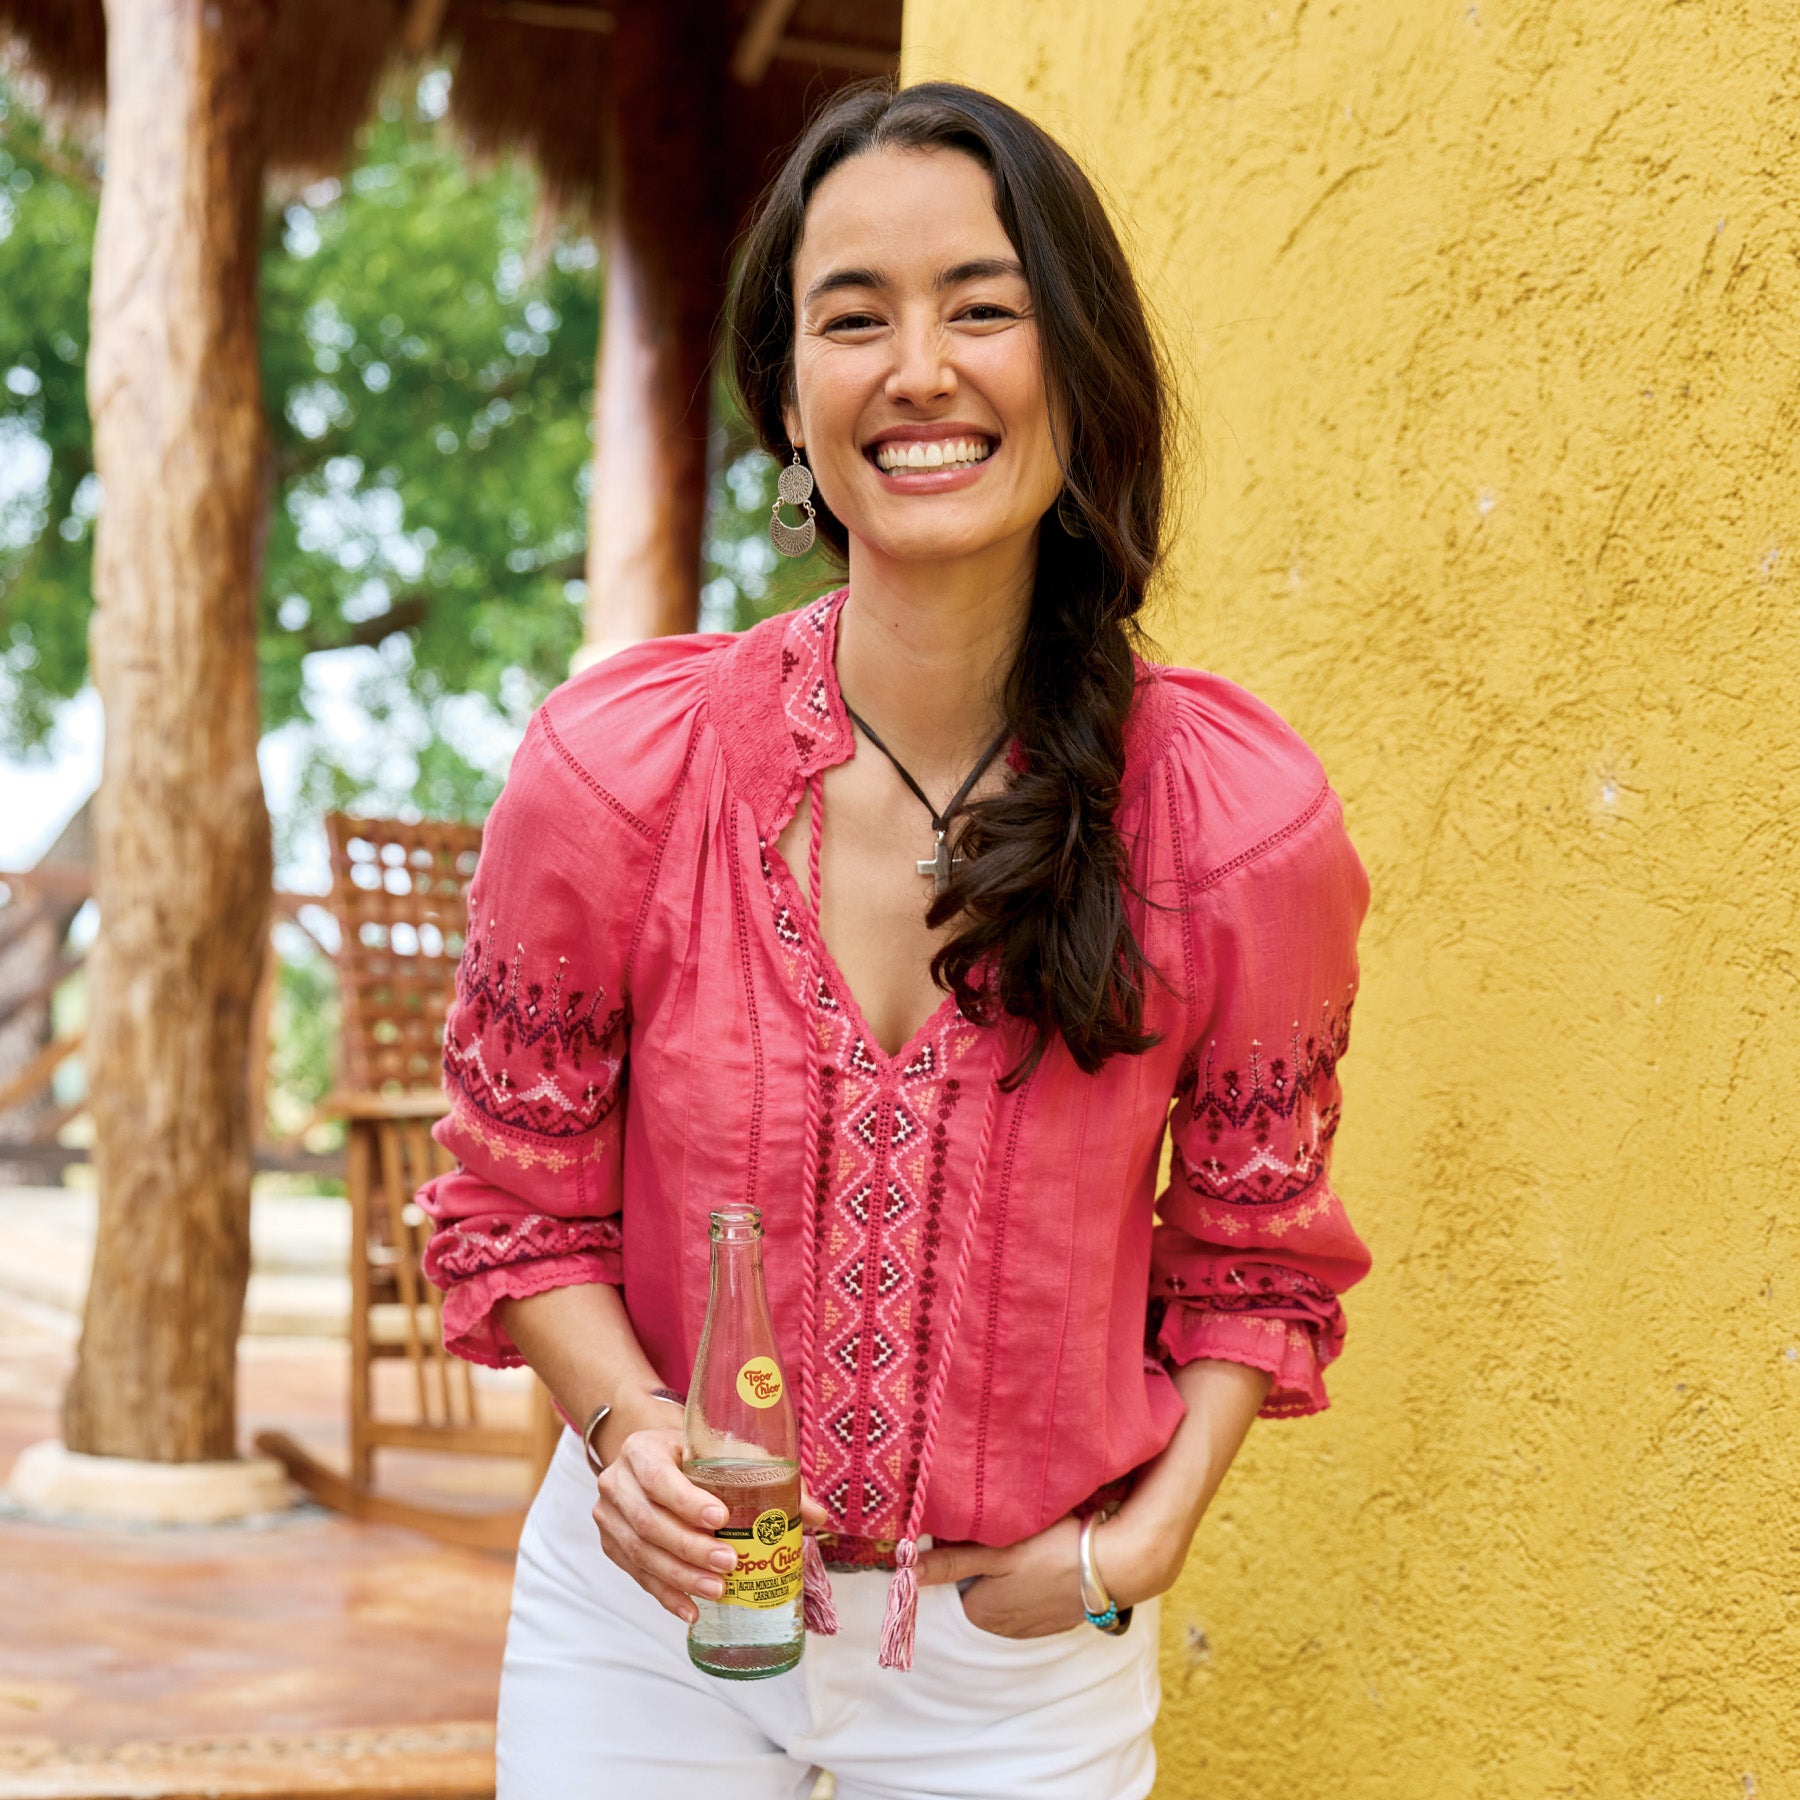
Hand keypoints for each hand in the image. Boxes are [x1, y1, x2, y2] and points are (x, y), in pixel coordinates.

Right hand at [590, 1400, 825, 1624]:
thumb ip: (768, 1477)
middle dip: (690, 1547)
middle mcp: (617, 1482)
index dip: (687, 1501)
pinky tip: (691, 1610)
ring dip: (681, 1576)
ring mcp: (609, 1517)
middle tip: (728, 1563)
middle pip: (649, 1522)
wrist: (650, 1457)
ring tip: (717, 1591)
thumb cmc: (693, 1453)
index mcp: (642, 1450)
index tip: (721, 1518)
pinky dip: (666, 1594)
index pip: (659, 1477)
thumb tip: (818, 1516)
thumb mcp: (724, 1451)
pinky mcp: (612, 1546)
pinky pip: (637, 1575)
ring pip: (641, 1553)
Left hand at [914, 1516, 1087, 1638]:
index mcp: (979, 1612)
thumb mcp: (996, 1552)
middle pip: (978, 1586)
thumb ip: (951, 1563)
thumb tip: (904, 1572)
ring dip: (1012, 1573)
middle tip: (1008, 1534)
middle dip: (987, 1563)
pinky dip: (1036, 1581)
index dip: (964, 1548)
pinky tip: (1049, 1561)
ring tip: (1032, 1546)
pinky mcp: (1055, 1620)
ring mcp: (1031, 1628)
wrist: (1114, 1566)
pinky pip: (1032, 1599)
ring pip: (1006, 1592)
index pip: (954, 1576)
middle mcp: (1001, 1629)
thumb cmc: (1051, 1551)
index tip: (982, 1529)